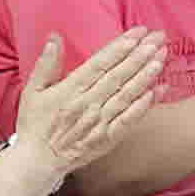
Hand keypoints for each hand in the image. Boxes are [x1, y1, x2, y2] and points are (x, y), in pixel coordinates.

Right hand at [10, 29, 168, 180]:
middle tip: (158, 38)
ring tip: (162, 57)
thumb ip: (47, 63)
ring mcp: (100, 122)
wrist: (38, 162)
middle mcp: (88, 104)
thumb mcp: (33, 90)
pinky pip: (130, 120)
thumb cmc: (35, 124)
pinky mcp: (108, 139)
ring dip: (146, 75)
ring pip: (127, 94)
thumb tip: (56, 37)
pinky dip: (145, 105)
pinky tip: (158, 90)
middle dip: (140, 55)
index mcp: (70, 90)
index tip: (137, 33)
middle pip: (119, 75)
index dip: (120, 47)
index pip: (100, 64)